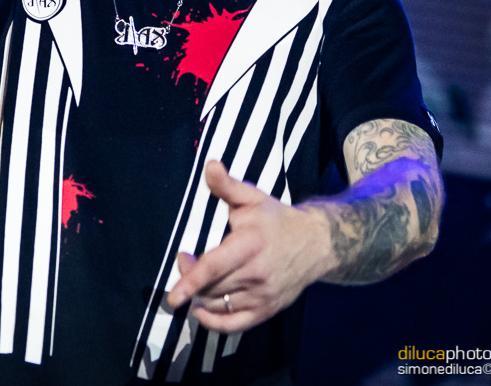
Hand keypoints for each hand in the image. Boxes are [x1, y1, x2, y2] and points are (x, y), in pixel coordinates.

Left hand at [165, 160, 331, 332]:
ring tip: (196, 278)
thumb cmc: (277, 219)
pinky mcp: (268, 309)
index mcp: (250, 245)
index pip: (215, 266)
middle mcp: (257, 274)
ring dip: (199, 297)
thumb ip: (227, 185)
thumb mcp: (252, 198)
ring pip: (220, 306)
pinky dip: (215, 323)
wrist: (317, 244)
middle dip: (189, 279)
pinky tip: (202, 312)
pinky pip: (236, 325)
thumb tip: (209, 165)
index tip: (174, 295)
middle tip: (185, 259)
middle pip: (212, 288)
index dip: (191, 280)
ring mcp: (264, 295)